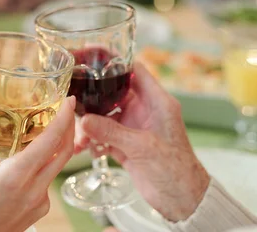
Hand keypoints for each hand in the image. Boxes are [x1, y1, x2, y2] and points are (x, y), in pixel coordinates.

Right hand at [0, 96, 75, 231]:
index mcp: (17, 176)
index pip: (51, 141)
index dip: (64, 118)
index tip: (69, 100)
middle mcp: (34, 190)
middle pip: (64, 152)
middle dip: (68, 127)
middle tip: (65, 106)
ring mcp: (40, 202)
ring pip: (57, 166)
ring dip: (58, 145)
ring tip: (49, 126)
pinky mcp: (39, 210)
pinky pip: (49, 180)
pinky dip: (47, 163)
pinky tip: (34, 155)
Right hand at [75, 63, 209, 221]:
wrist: (181, 199)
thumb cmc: (175, 169)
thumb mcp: (141, 146)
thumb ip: (111, 132)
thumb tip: (85, 121)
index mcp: (157, 102)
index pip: (135, 71)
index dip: (115, 62)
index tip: (93, 56)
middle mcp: (144, 111)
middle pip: (113, 94)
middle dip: (94, 98)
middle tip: (75, 99)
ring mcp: (134, 128)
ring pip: (105, 116)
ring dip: (90, 125)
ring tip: (79, 137)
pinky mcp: (126, 145)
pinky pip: (104, 135)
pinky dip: (93, 140)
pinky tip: (85, 149)